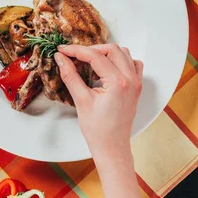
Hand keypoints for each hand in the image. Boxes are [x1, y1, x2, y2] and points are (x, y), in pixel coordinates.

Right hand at [54, 44, 142, 159]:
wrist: (112, 147)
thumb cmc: (98, 130)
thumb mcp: (81, 100)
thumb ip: (70, 75)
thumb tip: (61, 59)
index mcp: (118, 82)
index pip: (95, 56)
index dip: (76, 50)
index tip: (62, 50)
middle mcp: (130, 80)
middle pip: (111, 49)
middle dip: (91, 50)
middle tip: (74, 57)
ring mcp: (136, 83)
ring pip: (123, 54)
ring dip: (106, 54)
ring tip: (89, 64)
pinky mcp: (136, 87)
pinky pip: (132, 65)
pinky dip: (120, 61)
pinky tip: (106, 70)